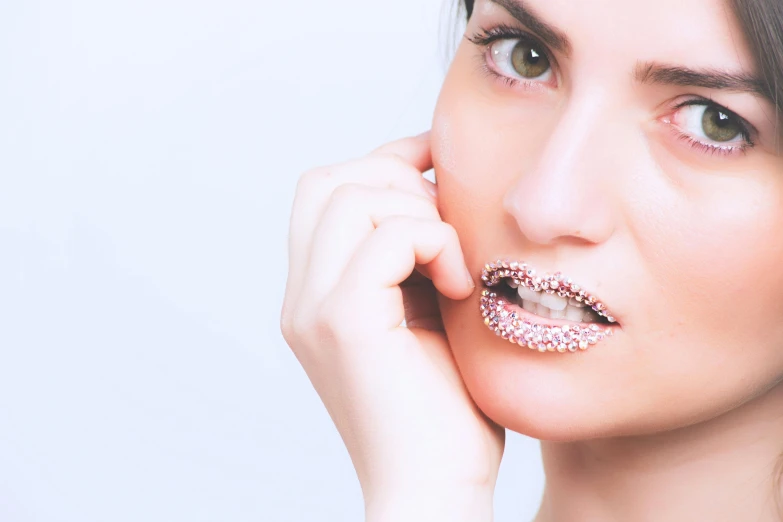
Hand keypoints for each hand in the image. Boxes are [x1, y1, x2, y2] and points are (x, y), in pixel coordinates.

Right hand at [280, 133, 504, 520]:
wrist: (435, 491)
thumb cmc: (447, 412)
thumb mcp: (430, 315)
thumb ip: (417, 257)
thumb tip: (437, 190)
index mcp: (316, 294)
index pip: (326, 191)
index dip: (385, 164)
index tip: (441, 172)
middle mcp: (301, 297)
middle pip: (327, 180)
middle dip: (396, 178)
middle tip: (448, 227)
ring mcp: (313, 309)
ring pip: (350, 196)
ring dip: (419, 213)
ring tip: (455, 267)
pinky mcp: (343, 324)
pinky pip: (386, 237)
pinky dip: (434, 243)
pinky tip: (461, 287)